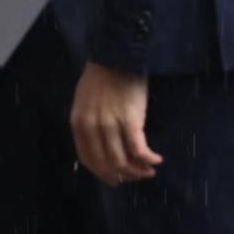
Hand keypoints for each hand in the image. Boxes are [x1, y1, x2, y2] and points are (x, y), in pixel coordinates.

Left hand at [70, 62, 162, 184]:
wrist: (117, 55)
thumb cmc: (103, 77)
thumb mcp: (85, 102)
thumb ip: (89, 124)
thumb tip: (102, 147)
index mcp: (78, 123)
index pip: (87, 159)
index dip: (103, 173)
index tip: (116, 178)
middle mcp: (91, 127)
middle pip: (106, 163)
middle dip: (123, 175)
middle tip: (137, 177)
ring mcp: (109, 124)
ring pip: (122, 160)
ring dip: (137, 170)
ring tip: (149, 170)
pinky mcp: (130, 120)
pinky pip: (138, 149)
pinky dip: (148, 158)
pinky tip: (156, 159)